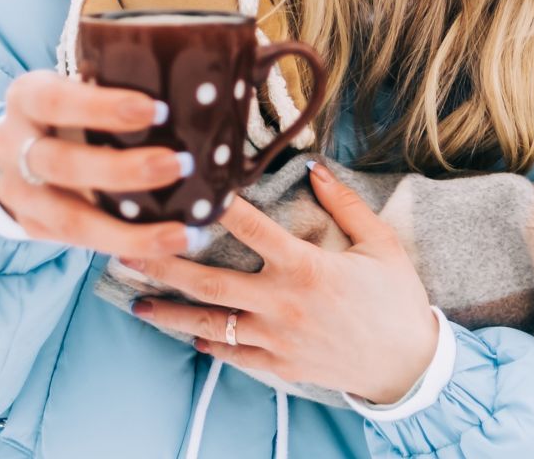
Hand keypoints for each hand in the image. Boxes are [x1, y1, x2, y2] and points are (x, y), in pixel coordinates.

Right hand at [0, 69, 198, 257]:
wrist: (24, 147)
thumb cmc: (75, 106)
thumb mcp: (85, 82)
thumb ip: (127, 77)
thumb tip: (210, 65)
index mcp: (26, 98)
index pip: (56, 101)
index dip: (103, 108)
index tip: (159, 110)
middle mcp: (12, 146)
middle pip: (61, 164)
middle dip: (123, 170)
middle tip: (181, 165)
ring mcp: (18, 192)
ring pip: (69, 219)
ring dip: (129, 230)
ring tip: (182, 232)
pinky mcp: (33, 227)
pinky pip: (80, 243)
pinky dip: (128, 245)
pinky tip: (170, 243)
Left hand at [124, 162, 439, 405]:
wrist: (407, 366)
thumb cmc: (397, 301)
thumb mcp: (381, 244)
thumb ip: (346, 204)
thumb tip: (316, 167)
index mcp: (305, 267)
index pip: (250, 229)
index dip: (216, 206)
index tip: (185, 188)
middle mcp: (280, 303)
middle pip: (208, 280)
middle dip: (163, 265)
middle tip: (125, 250)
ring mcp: (274, 338)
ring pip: (208, 322)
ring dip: (168, 310)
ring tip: (135, 299)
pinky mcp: (277, 365)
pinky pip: (232, 354)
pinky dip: (207, 343)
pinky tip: (185, 333)